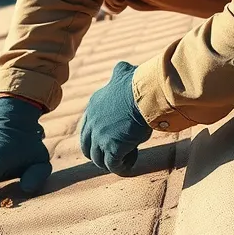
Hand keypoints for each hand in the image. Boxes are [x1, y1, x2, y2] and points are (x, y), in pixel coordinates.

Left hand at [80, 61, 150, 175]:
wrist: (145, 94)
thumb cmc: (138, 83)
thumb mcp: (124, 73)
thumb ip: (119, 73)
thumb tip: (124, 68)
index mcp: (93, 106)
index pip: (89, 127)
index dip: (100, 134)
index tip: (116, 135)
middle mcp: (92, 122)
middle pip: (88, 146)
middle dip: (100, 152)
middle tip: (116, 152)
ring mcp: (100, 137)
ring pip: (98, 158)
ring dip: (111, 161)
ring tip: (127, 157)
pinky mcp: (112, 148)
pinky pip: (112, 165)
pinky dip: (121, 167)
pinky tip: (130, 162)